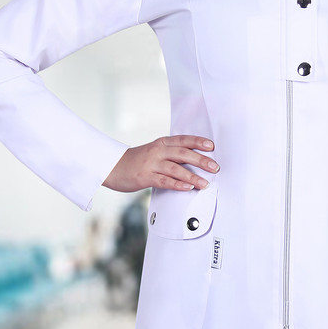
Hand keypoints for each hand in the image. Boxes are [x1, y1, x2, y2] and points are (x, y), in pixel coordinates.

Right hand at [103, 135, 218, 192]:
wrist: (112, 166)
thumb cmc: (137, 160)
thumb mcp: (155, 151)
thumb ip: (171, 153)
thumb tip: (194, 159)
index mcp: (161, 143)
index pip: (183, 140)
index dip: (198, 142)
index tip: (211, 146)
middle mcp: (157, 151)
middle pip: (182, 153)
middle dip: (200, 160)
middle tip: (214, 167)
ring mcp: (151, 164)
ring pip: (175, 169)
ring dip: (192, 176)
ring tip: (204, 183)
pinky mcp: (145, 177)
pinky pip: (164, 181)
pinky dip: (176, 184)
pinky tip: (187, 188)